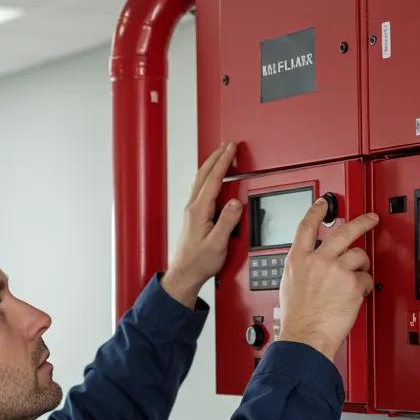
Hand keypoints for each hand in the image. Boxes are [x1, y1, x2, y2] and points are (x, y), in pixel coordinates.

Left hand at [162, 142, 242, 307]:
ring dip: (211, 165)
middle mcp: (192, 208)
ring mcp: (190, 211)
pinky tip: (211, 179)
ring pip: (200, 180)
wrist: (184, 274)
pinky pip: (200, 189)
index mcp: (199, 211)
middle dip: (217, 157)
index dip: (223, 162)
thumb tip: (235, 203)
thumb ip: (227, 222)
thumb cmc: (198, 262)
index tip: (231, 148)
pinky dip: (207, 177)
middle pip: (204, 174)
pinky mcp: (192, 217)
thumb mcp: (218, 244)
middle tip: (228, 145)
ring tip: (221, 156)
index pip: (213, 179)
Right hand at [278, 200, 378, 362]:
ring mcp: (336, 270)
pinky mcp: (351, 283)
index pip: (307, 226)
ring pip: (359, 255)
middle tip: (371, 218)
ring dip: (362, 266)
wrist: (306, 336)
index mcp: (298, 260)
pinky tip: (353, 297)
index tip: (324, 203)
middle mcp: (317, 260)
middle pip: (343, 231)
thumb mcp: (291, 285)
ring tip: (358, 277)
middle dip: (361, 221)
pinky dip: (363, 287)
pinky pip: (366, 278)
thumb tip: (313, 263)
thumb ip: (303, 268)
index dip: (317, 211)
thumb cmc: (298, 318)